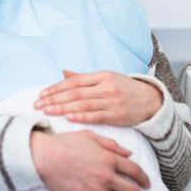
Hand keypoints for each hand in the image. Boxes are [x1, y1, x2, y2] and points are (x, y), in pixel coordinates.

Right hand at [31, 129, 152, 190]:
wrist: (43, 155)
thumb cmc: (64, 142)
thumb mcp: (88, 136)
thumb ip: (110, 144)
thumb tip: (129, 153)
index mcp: (108, 158)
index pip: (134, 170)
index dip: (144, 179)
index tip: (148, 185)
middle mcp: (106, 176)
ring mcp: (95, 190)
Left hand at [34, 70, 163, 126]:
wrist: (151, 101)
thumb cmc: (124, 88)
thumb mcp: (106, 78)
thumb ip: (84, 78)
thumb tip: (63, 72)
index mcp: (101, 76)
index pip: (74, 81)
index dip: (56, 87)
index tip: (42, 94)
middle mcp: (105, 87)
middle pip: (75, 93)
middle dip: (54, 99)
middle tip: (38, 104)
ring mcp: (112, 101)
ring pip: (83, 104)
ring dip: (63, 108)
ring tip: (48, 111)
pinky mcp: (118, 116)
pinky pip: (96, 116)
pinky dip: (81, 117)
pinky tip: (68, 117)